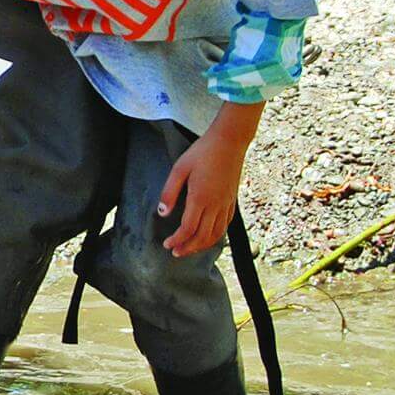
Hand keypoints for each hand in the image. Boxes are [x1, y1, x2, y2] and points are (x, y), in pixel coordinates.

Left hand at [157, 128, 246, 256]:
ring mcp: (226, 203)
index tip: (167, 245)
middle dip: (188, 248)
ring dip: (202, 245)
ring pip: (216, 234)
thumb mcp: (180, 168)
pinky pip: (226, 225)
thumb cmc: (202, 152)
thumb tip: (162, 213)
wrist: (230, 141)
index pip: (188, 228)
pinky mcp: (233, 200)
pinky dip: (216, 236)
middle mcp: (216, 204)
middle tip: (175, 252)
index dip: (177, 240)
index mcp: (200, 198)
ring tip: (189, 248)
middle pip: (203, 237)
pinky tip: (208, 237)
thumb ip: (169, 192)